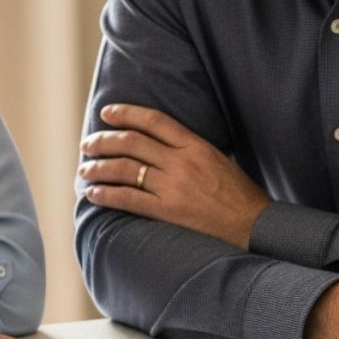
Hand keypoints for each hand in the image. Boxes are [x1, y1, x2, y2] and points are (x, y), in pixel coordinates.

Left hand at [79, 103, 269, 247]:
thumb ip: (190, 149)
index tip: (106, 114)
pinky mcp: (168, 211)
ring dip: (99, 168)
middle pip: (132, 142)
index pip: (154, 120)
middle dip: (103, 141)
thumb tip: (162, 144)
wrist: (253, 225)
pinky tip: (94, 193)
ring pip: (125, 169)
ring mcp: (174, 187)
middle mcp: (181, 162)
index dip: (126, 113)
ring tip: (84, 169)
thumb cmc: (239, 194)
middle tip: (87, 144)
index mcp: (195, 145)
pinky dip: (107, 194)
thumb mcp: (218, 159)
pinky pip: (129, 199)